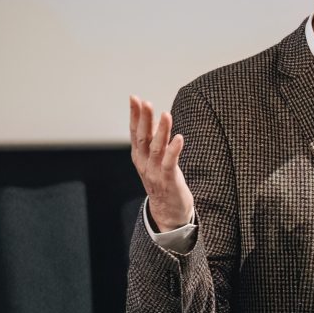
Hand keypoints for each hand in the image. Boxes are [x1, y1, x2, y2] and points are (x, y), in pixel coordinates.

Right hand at [129, 95, 193, 231]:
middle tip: (145, 102)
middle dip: (143, 119)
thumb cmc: (163, 182)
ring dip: (161, 131)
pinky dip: (174, 150)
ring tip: (165, 115)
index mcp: (139, 157)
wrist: (168, 213)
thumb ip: (153, 141)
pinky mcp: (169, 181)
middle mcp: (144, 164)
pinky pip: (170, 164)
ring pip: (156, 149)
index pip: (135, 132)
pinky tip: (179, 138)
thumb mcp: (154, 160)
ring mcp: (155, 173)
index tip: (134, 98)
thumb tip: (151, 119)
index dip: (135, 115)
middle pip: (142, 138)